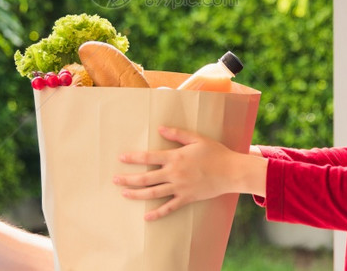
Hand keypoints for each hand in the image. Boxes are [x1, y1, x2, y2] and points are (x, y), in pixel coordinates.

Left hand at [113, 126, 266, 220]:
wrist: (231, 172)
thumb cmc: (215, 152)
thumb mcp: (196, 138)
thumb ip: (177, 134)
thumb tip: (160, 129)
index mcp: (175, 158)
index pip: (148, 158)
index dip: (133, 158)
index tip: (121, 158)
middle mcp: (174, 174)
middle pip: (146, 178)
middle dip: (128, 179)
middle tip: (115, 179)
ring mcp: (179, 188)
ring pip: (153, 193)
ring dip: (136, 194)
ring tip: (123, 194)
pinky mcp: (186, 199)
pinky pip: (169, 208)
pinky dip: (157, 214)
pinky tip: (146, 217)